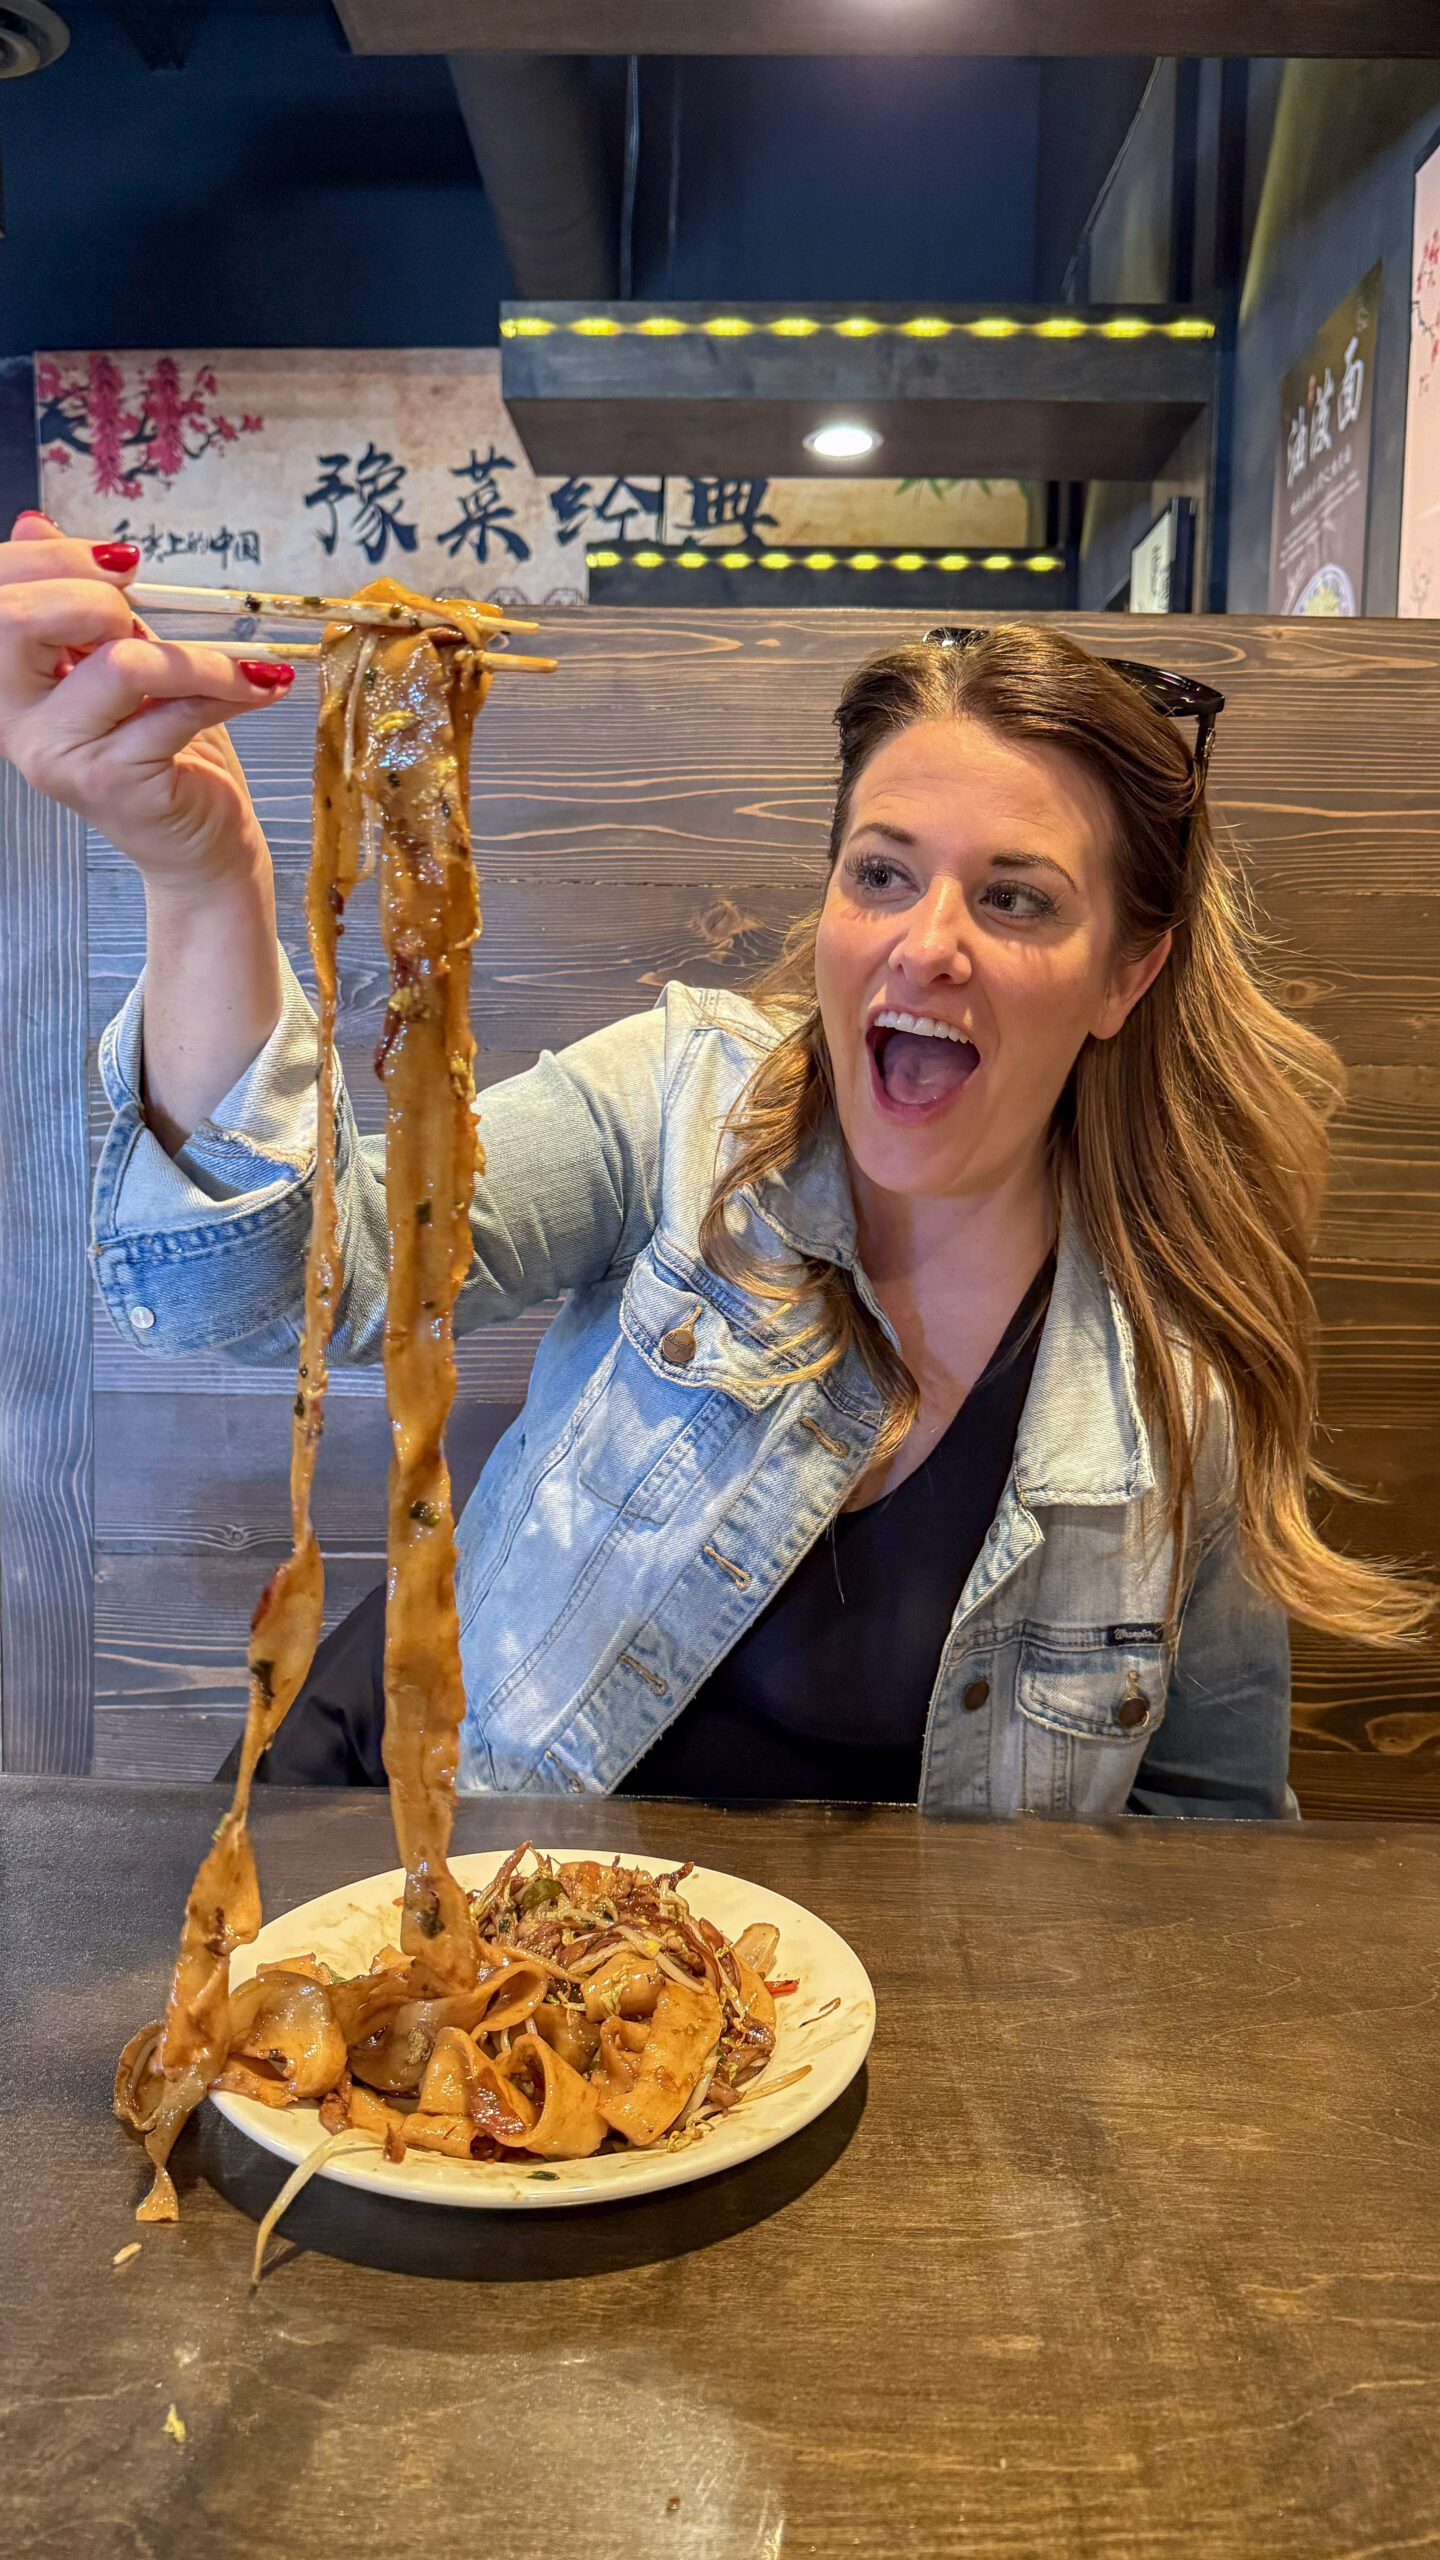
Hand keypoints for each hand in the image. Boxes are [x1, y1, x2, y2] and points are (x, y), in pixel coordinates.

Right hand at [0, 511, 290, 896]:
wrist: (199, 846)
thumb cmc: (164, 754)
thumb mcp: (121, 663)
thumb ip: (81, 607)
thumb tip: (34, 522)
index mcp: (8, 682)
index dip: (53, 558)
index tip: (121, 564)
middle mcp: (15, 720)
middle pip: (19, 617)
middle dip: (100, 599)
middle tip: (151, 622)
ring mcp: (59, 755)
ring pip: (118, 663)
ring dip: (194, 656)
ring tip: (242, 670)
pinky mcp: (112, 782)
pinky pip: (173, 711)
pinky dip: (227, 691)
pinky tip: (258, 690)